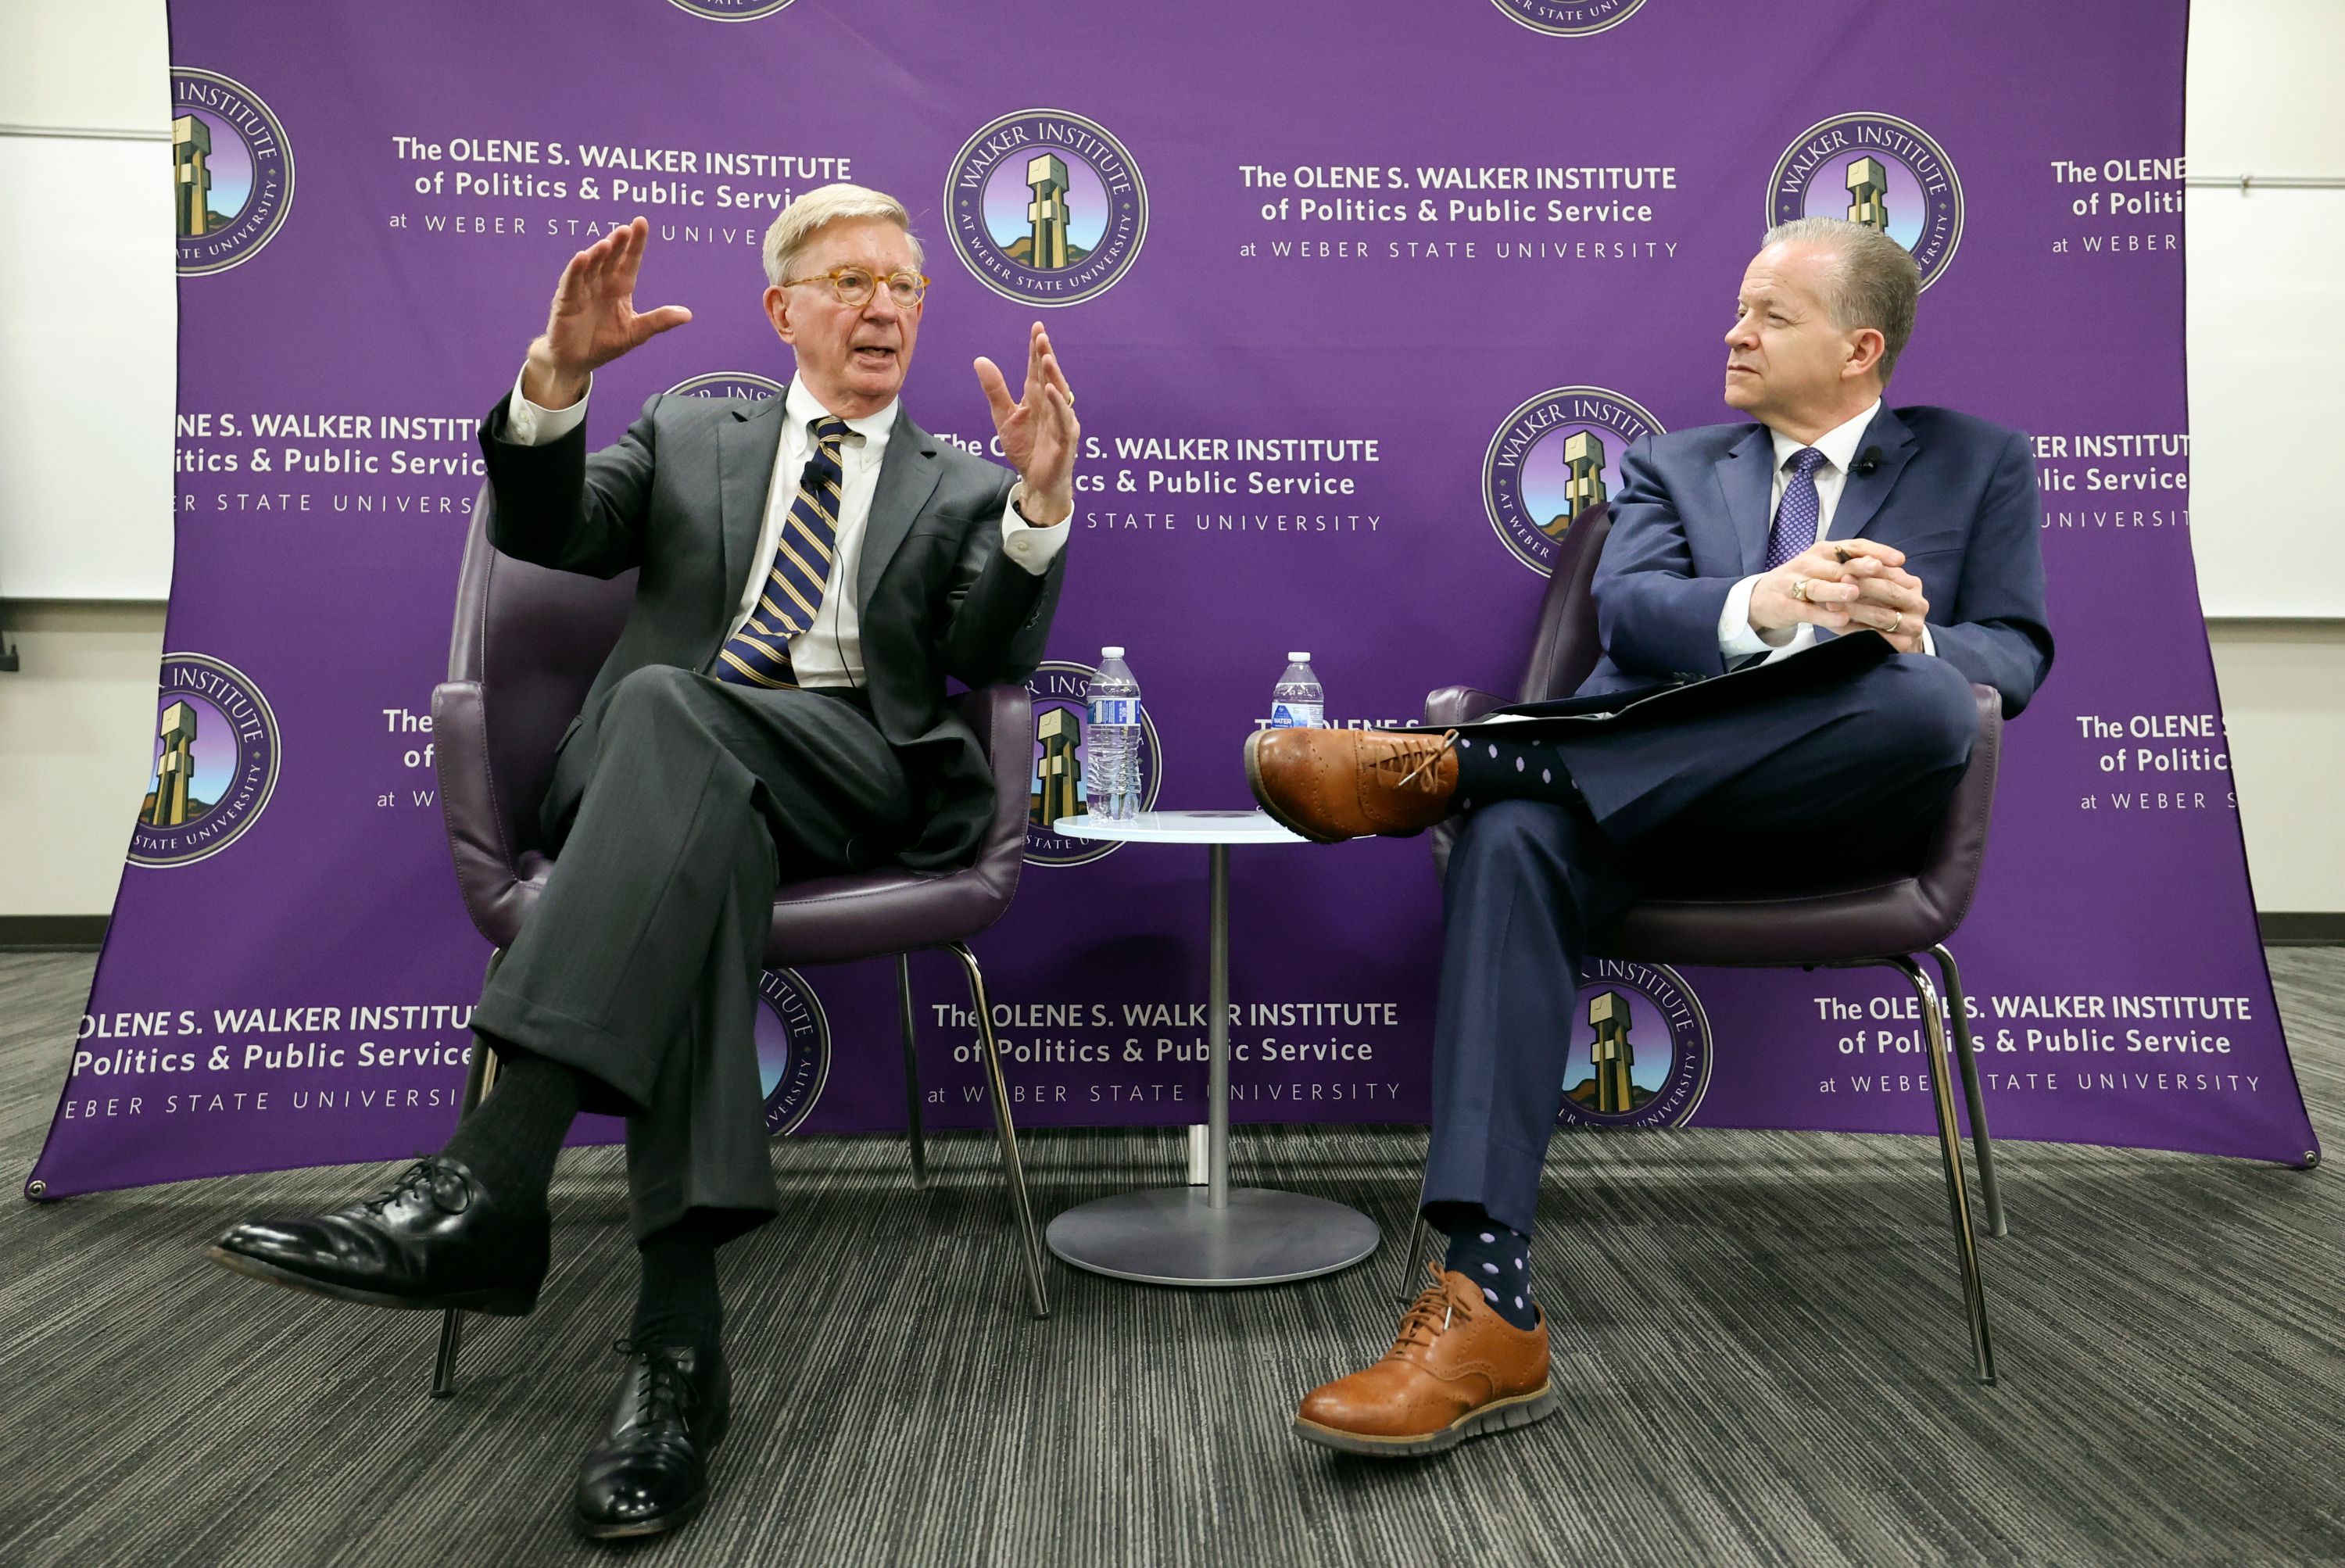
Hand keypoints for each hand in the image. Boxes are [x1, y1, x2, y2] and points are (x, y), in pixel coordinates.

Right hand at [522, 217, 692, 407]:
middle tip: (626, 229)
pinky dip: (576, 270)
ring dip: (597, 254)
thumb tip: (688, 314)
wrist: (577, 361)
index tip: (642, 222)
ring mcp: (582, 290)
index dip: (636, 243)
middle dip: (618, 244)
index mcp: (620, 287)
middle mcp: (601, 283)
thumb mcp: (636, 332)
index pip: (630, 261)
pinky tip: (581, 257)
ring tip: (607, 243)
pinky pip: (570, 283)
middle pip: (610, 259)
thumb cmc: (604, 343)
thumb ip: (658, 321)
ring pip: (590, 266)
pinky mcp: (565, 301)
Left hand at [974, 323, 1077, 524]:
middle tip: (1041, 335)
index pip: (1036, 368)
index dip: (1036, 348)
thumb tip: (980, 359)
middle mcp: (1051, 404)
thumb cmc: (1025, 448)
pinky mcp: (1066, 438)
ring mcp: (1061, 420)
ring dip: (1054, 375)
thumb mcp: (1003, 416)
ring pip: (1060, 393)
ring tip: (1046, 358)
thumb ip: (995, 389)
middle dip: (1046, 355)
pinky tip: (1050, 391)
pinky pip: (1063, 418)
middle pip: (1049, 376)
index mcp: (1036, 397)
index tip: (1036, 326)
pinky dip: (1058, 404)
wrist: (1036, 481)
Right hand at [1748, 538, 1925, 651]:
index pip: (1854, 547)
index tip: (1899, 559)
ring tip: (1854, 593)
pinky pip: (1807, 610)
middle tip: (1878, 569)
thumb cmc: (1803, 582)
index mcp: (1824, 551)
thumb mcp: (1827, 569)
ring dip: (1836, 590)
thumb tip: (1893, 573)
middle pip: (1838, 565)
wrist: (1761, 598)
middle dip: (1859, 567)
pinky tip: (1840, 619)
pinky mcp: (1786, 605)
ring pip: (1818, 586)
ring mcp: (1795, 584)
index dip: (1876, 551)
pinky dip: (1824, 615)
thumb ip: (1853, 568)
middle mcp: (1810, 563)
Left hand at [1839, 549, 1929, 652]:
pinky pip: (1875, 637)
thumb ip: (1871, 573)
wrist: (1897, 639)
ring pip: (1881, 616)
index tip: (1844, 569)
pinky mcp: (1904, 645)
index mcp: (1912, 585)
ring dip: (1854, 609)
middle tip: (1838, 584)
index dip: (1866, 569)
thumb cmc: (1881, 607)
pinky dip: (1853, 630)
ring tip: (1831, 604)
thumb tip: (1858, 556)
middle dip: (1862, 587)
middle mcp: (1918, 604)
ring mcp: (1913, 626)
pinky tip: (1836, 624)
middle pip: (1888, 592)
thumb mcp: (1879, 586)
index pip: (1889, 573)